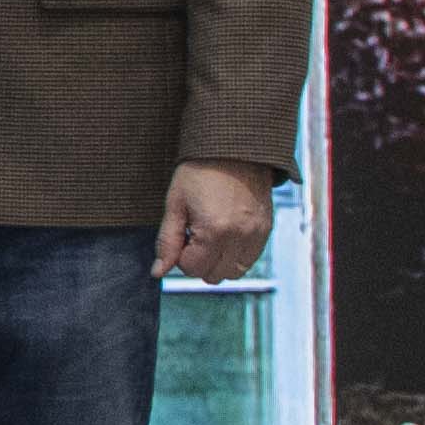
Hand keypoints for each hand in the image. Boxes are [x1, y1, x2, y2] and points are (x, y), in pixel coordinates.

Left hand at [160, 162, 276, 280]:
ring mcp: (257, 234)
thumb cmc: (199, 173)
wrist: (234, 149)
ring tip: (211, 235)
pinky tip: (225, 234)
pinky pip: (250, 259)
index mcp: (214, 231)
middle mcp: (240, 237)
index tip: (182, 235)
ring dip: (219, 261)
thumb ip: (167, 241)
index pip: (193, 268)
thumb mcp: (175, 204)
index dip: (181, 256)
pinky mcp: (266, 229)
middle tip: (195, 235)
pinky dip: (235, 255)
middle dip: (200, 262)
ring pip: (234, 272)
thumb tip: (158, 273)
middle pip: (214, 275)